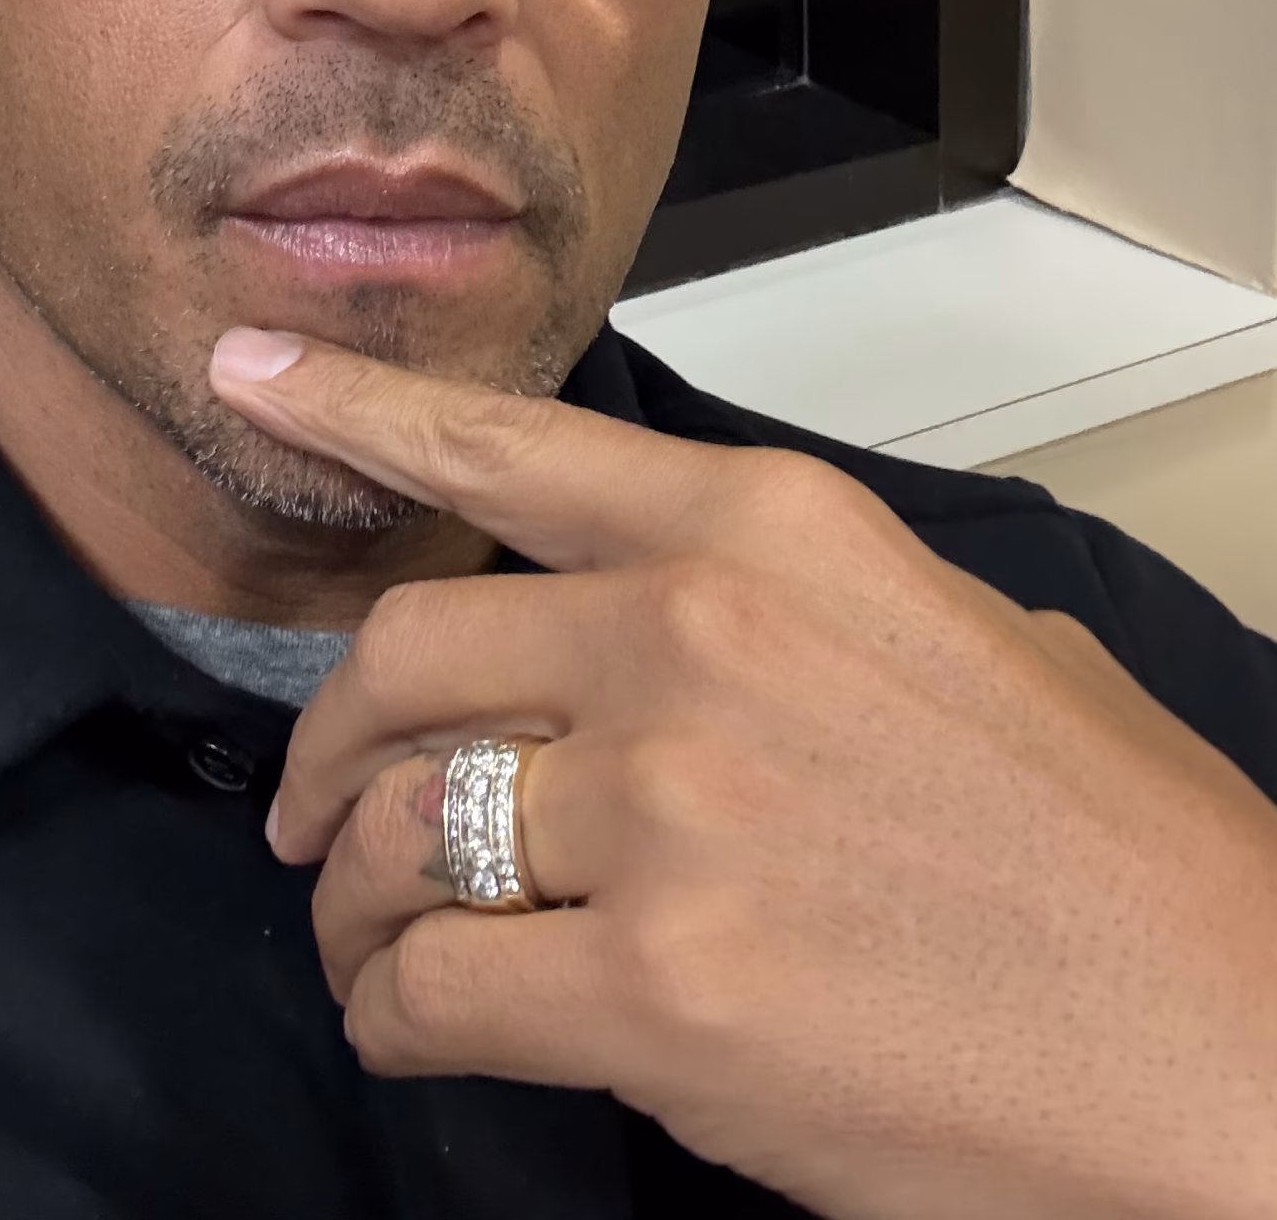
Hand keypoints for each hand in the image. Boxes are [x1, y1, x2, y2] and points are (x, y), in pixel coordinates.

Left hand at [208, 330, 1276, 1219]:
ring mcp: (671, 814)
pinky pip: (432, 987)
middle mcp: (696, 638)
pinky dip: (394, 1013)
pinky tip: (420, 1025)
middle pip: (403, 657)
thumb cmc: (1114, 855)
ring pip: (396, 832)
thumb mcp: (955, 638)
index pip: (508, 449)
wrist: (1238, 1053)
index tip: (250, 376)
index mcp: (772, 531)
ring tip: (365, 943)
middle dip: (327, 745)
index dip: (354, 410)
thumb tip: (635, 634)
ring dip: (350, 900)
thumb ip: (775, 607)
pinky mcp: (660, 995)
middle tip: (311, 810)